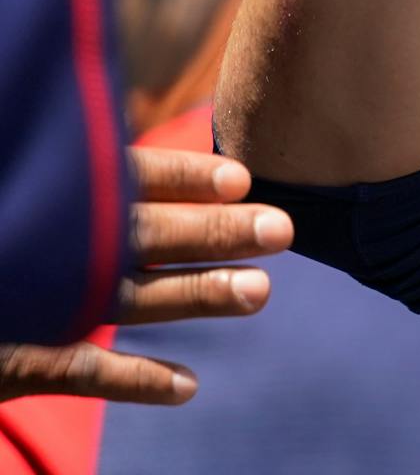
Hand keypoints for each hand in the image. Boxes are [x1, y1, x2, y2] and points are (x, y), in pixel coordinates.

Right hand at [0, 147, 292, 404]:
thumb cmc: (0, 226)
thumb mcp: (32, 191)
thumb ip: (75, 172)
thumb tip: (122, 140)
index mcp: (47, 196)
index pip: (119, 175)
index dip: (181, 176)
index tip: (241, 175)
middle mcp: (41, 244)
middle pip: (138, 233)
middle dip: (212, 231)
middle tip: (284, 228)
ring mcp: (23, 304)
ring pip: (123, 297)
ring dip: (195, 295)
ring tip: (261, 293)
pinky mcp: (7, 362)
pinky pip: (74, 371)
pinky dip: (132, 380)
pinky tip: (187, 387)